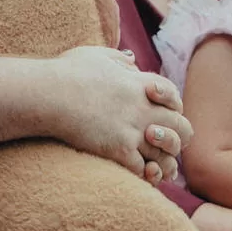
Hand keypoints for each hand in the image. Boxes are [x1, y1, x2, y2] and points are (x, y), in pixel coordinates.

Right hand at [46, 45, 194, 182]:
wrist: (48, 93)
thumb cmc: (66, 72)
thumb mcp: (96, 55)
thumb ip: (118, 58)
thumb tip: (131, 59)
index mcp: (140, 85)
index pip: (175, 98)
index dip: (171, 107)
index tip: (156, 112)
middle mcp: (143, 109)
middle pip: (183, 129)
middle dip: (177, 138)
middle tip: (160, 144)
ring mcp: (133, 130)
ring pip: (167, 155)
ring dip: (163, 162)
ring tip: (154, 165)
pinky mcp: (119, 149)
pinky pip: (144, 170)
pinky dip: (145, 175)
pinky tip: (137, 174)